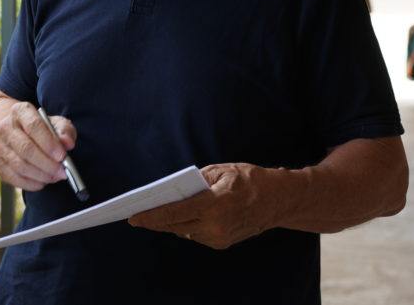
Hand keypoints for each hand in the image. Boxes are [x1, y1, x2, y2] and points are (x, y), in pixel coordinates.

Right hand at [0, 100, 76, 190]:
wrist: (15, 131)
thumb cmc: (40, 128)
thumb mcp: (55, 123)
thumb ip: (64, 131)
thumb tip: (67, 143)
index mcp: (20, 111)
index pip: (34, 126)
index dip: (49, 143)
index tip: (62, 156)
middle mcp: (5, 127)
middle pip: (26, 149)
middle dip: (47, 164)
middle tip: (62, 172)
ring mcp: (0, 146)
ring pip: (20, 165)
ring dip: (40, 175)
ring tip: (55, 177)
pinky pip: (13, 178)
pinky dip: (30, 183)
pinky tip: (42, 181)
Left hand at [127, 163, 292, 249]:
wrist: (280, 200)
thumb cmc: (250, 180)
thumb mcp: (221, 171)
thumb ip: (196, 180)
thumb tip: (175, 190)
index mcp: (214, 205)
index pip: (175, 213)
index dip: (151, 216)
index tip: (133, 217)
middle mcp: (216, 226)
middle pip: (175, 225)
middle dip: (155, 220)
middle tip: (137, 216)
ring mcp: (219, 237)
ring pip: (184, 231)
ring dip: (170, 223)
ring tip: (153, 214)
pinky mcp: (222, 243)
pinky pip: (196, 234)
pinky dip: (186, 225)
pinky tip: (179, 217)